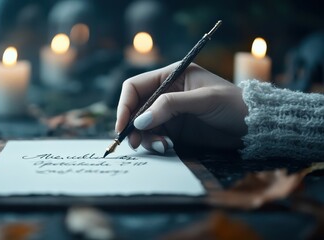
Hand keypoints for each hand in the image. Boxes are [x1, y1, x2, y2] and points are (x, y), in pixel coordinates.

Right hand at [115, 62, 247, 153]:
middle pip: (135, 108)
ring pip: (142, 125)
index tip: (123, 125)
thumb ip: (170, 106)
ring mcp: (170, 113)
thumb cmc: (234, 105)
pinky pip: (154, 136)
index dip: (125, 104)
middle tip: (135, 142)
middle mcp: (166, 93)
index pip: (136, 86)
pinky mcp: (174, 130)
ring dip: (144, 137)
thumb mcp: (204, 100)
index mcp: (172, 76)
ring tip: (159, 146)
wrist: (255, 127)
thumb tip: (140, 120)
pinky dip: (154, 143)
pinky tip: (165, 146)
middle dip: (132, 125)